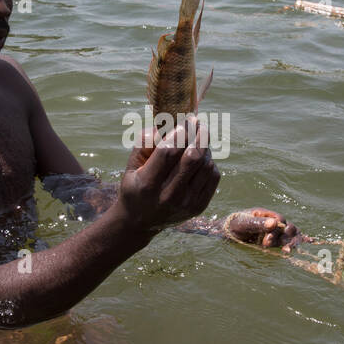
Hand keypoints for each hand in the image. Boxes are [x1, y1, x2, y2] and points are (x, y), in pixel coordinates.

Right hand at [117, 117, 219, 233]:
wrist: (141, 222)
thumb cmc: (135, 187)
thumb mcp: (131, 166)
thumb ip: (144, 143)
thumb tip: (165, 124)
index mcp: (148, 184)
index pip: (168, 152)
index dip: (179, 132)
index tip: (185, 120)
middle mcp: (169, 195)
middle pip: (192, 158)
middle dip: (198, 134)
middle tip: (197, 122)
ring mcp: (186, 203)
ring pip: (206, 165)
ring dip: (204, 147)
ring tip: (197, 140)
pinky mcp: (199, 207)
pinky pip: (213, 176)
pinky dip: (210, 162)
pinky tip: (201, 157)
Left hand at [224, 208, 301, 251]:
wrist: (226, 233)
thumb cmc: (233, 225)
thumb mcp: (244, 223)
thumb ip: (258, 223)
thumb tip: (274, 223)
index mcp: (267, 214)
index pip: (279, 220)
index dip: (276, 231)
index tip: (266, 242)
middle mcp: (273, 222)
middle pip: (288, 227)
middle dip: (284, 238)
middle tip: (277, 248)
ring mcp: (275, 231)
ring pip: (290, 234)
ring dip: (291, 242)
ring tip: (286, 251)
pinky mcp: (275, 241)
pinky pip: (289, 239)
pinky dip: (299, 239)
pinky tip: (310, 241)